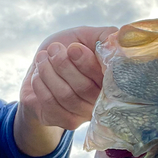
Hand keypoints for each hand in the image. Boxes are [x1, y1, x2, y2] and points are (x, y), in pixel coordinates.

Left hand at [14, 25, 117, 156]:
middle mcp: (102, 101)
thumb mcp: (87, 36)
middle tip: (53, 49)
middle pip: (84, 89)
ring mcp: (84, 114)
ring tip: (43, 58)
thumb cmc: (69, 49)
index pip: (105, 79)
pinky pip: (51, 105)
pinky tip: (38, 75)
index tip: (73, 48)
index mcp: (111, 81)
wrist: (44, 65)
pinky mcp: (66, 121)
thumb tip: (119, 38)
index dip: (87, 64)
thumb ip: (106, 36)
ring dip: (49, 72)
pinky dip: (40, 85)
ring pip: (66, 96)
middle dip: (64, 65)